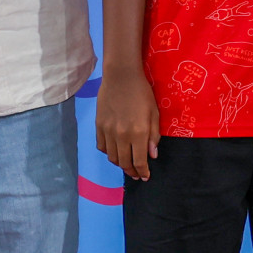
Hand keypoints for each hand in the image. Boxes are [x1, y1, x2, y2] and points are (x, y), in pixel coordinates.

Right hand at [95, 67, 160, 181]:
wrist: (121, 77)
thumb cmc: (142, 92)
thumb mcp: (154, 112)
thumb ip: (153, 135)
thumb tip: (152, 155)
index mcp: (138, 133)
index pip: (140, 161)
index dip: (143, 171)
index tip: (146, 176)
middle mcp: (122, 136)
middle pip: (125, 163)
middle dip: (132, 171)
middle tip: (137, 174)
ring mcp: (108, 132)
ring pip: (112, 157)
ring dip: (120, 164)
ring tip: (127, 164)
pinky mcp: (99, 126)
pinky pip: (102, 147)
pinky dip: (109, 153)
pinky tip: (115, 151)